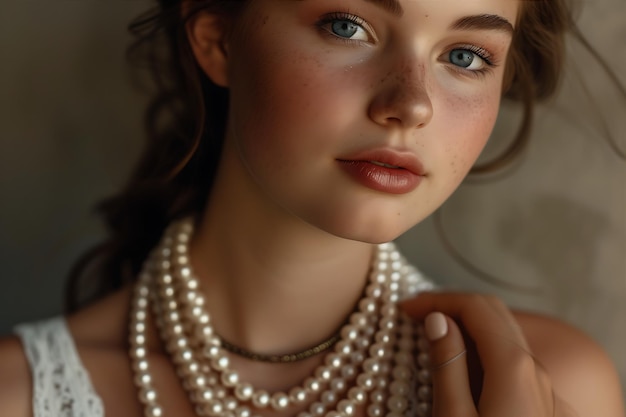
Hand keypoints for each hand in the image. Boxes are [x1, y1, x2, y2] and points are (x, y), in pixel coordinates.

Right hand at [400, 292, 575, 416]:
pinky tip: (458, 362)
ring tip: (429, 333)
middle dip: (452, 304)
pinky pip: (509, 357)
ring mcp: (540, 384)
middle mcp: (533, 368)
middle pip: (493, 313)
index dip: (439, 299)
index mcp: (514, 366)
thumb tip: (439, 320)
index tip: (405, 309)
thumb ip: (449, 364)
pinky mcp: (538, 400)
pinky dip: (480, 345)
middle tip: (414, 314)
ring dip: (466, 324)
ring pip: (503, 333)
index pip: (476, 307)